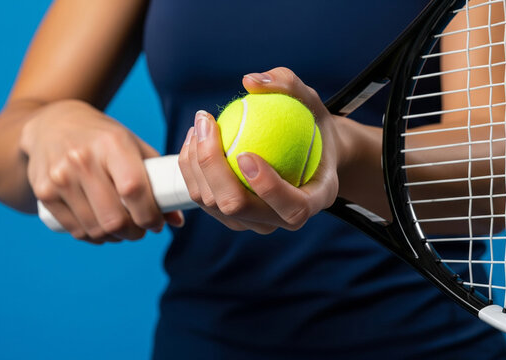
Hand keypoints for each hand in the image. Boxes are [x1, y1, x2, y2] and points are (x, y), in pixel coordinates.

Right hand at [20, 100, 183, 243]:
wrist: (52, 124)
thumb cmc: (102, 137)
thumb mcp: (132, 146)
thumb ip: (157, 179)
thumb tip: (177, 220)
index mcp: (112, 144)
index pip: (134, 190)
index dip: (150, 215)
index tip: (157, 223)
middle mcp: (82, 159)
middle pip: (114, 217)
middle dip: (135, 233)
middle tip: (141, 230)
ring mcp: (60, 177)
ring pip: (95, 229)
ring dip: (115, 237)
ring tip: (123, 230)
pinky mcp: (43, 192)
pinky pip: (75, 230)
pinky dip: (94, 237)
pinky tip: (102, 230)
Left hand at [178, 67, 339, 233]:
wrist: (307, 152)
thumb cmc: (311, 124)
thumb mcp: (309, 99)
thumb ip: (287, 83)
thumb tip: (250, 81)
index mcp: (314, 200)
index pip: (293, 208)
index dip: (268, 188)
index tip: (246, 153)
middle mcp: (283, 220)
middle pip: (238, 208)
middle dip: (212, 168)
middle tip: (207, 124)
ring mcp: (254, 222)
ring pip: (213, 205)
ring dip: (196, 164)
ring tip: (199, 126)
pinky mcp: (231, 216)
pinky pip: (202, 198)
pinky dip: (191, 168)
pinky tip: (194, 138)